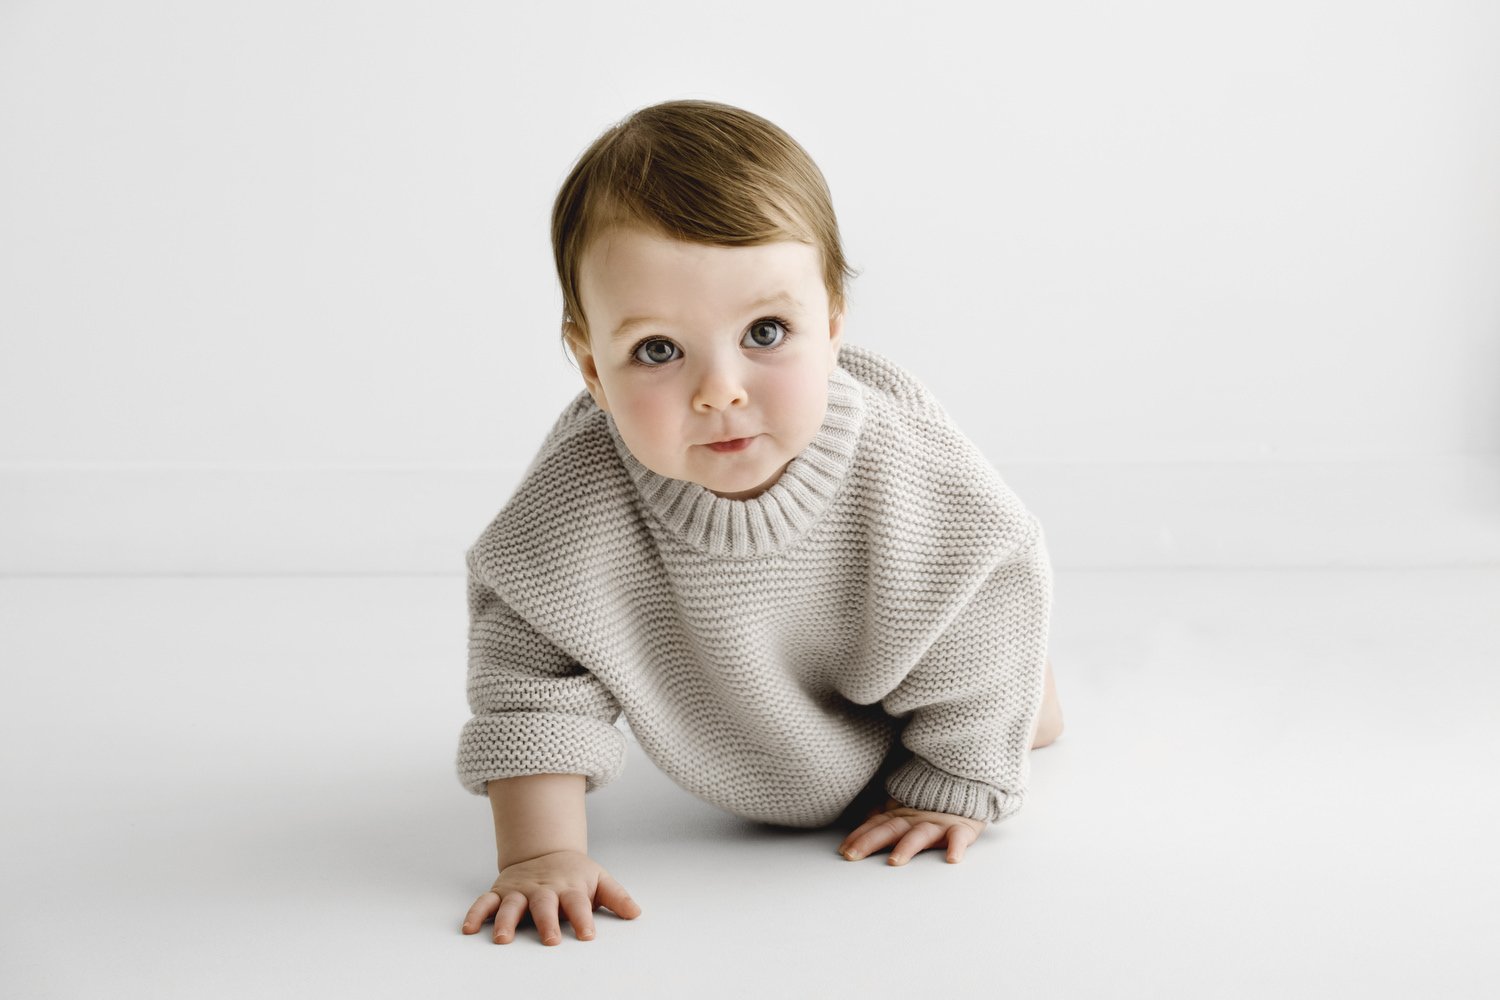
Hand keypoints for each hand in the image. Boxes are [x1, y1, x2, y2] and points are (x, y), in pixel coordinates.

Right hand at [460, 849, 641, 944]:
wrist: (546, 851)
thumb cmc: (574, 873)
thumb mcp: (599, 879)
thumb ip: (617, 897)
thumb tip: (636, 913)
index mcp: (569, 887)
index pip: (578, 903)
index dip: (583, 918)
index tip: (588, 935)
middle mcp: (544, 889)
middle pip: (544, 905)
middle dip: (546, 922)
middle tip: (550, 940)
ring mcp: (521, 890)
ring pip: (511, 904)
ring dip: (505, 920)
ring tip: (502, 939)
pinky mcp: (501, 892)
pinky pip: (485, 902)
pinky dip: (475, 913)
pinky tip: (468, 928)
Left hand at [838, 797, 985, 865]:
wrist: (966, 781)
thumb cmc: (932, 801)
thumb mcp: (904, 806)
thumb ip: (883, 814)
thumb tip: (862, 823)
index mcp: (901, 814)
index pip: (876, 825)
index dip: (858, 836)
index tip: (842, 850)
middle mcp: (915, 819)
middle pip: (890, 829)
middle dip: (870, 841)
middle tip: (853, 856)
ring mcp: (938, 823)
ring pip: (920, 834)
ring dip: (907, 846)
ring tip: (895, 861)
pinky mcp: (961, 827)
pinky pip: (959, 837)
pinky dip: (957, 846)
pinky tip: (952, 859)